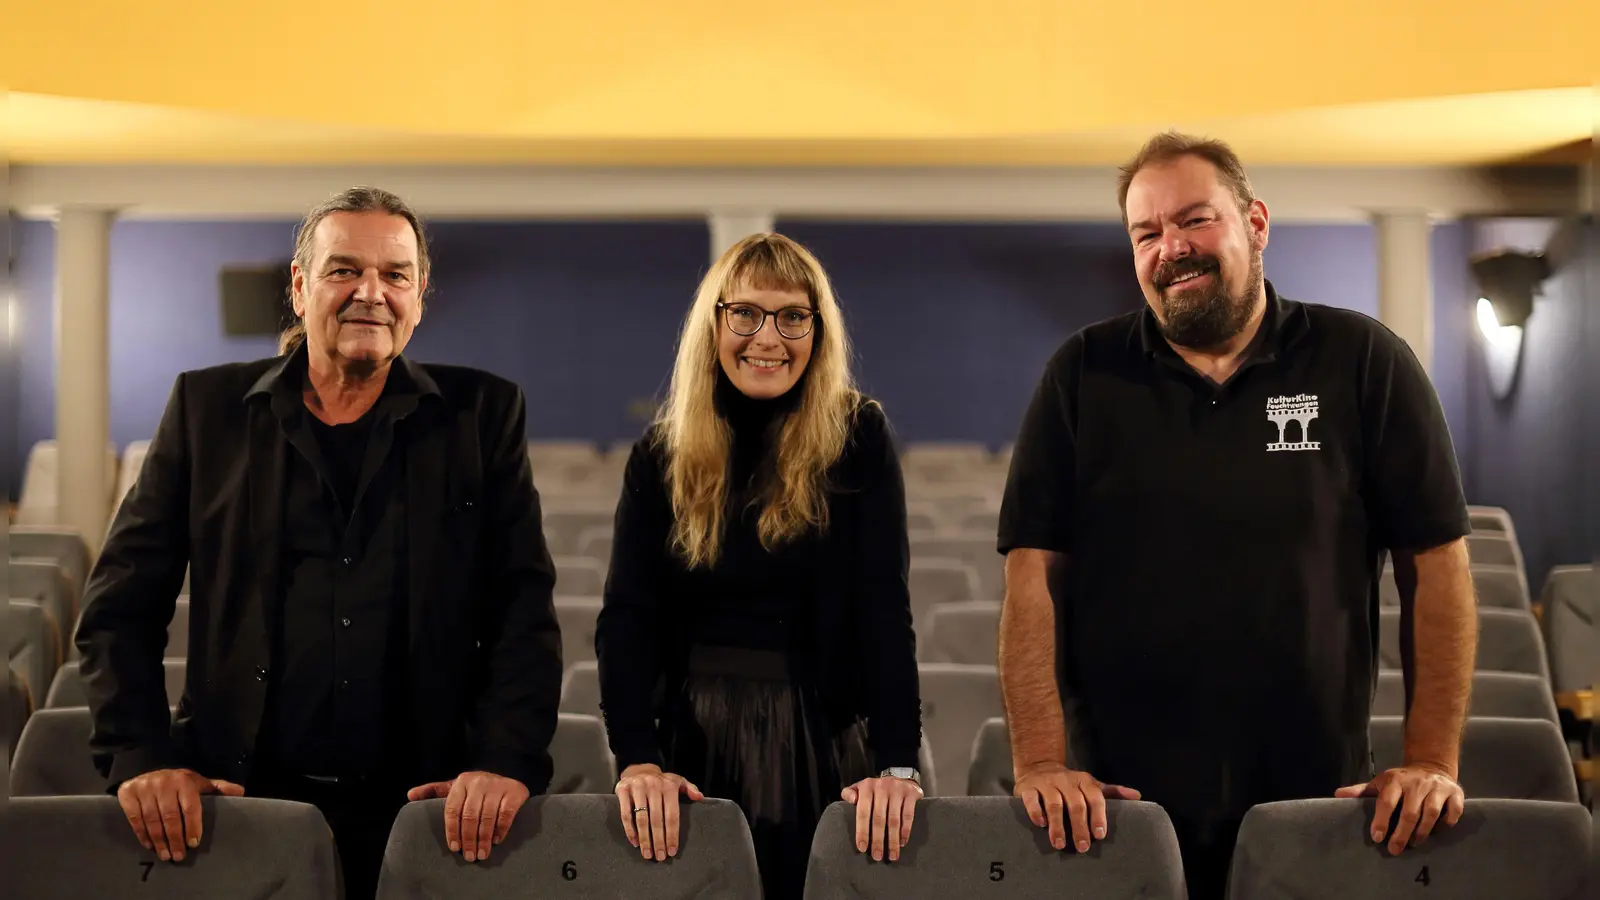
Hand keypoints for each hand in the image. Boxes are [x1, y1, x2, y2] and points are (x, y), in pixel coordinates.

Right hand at [116, 768, 244, 862]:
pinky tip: (149, 845)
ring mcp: (144, 787)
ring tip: (165, 855)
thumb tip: (241, 792)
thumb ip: (217, 788)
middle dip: (175, 838)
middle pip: (170, 816)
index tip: (194, 843)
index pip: (190, 807)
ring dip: (159, 840)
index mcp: (184, 780)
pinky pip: (134, 818)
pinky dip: (142, 834)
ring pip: (152, 819)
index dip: (192, 826)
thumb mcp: (198, 783)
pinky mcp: (128, 793)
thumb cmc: (178, 783)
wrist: (146, 773)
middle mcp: (164, 782)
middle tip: (179, 856)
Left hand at [408, 771, 529, 861]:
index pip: (453, 810)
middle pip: (470, 816)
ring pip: (487, 817)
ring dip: (484, 839)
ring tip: (482, 854)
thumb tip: (410, 795)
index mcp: (461, 782)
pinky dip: (500, 830)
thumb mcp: (455, 786)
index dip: (452, 831)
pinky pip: (506, 815)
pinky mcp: (514, 792)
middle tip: (468, 856)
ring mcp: (497, 786)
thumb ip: (434, 791)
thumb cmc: (476, 787)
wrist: (508, 773)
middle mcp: (479, 782)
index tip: (454, 848)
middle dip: (468, 839)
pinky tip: (496, 841)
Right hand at [614, 764, 703, 861]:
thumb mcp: (677, 781)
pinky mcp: (623, 790)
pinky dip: (630, 830)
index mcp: (669, 786)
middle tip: (660, 857)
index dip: (672, 835)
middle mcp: (653, 786)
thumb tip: (700, 797)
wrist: (639, 768)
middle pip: (657, 820)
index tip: (672, 851)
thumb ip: (690, 789)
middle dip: (659, 841)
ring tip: (647, 854)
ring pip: (641, 819)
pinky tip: (634, 842)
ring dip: (644, 839)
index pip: (672, 816)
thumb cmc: (661, 781)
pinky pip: (625, 814)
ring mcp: (637, 787)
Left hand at [842, 776, 921, 861]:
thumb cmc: (876, 790)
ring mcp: (897, 789)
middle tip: (877, 857)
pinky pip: (908, 815)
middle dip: (878, 840)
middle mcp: (882, 787)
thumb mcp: (860, 788)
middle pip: (879, 819)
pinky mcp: (911, 793)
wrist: (901, 776)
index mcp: (867, 787)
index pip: (863, 812)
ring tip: (892, 855)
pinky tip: (903, 842)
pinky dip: (905, 831)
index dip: (862, 832)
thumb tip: (851, 801)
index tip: (862, 848)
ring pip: (894, 820)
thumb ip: (849, 793)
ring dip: (893, 840)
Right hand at [1013, 762, 1140, 852]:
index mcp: (1083, 780)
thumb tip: (1138, 796)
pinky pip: (1031, 799)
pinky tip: (1041, 825)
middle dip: (1079, 826)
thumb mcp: (1091, 785)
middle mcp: (1065, 780)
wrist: (1038, 767)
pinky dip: (1036, 812)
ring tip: (1060, 844)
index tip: (1100, 835)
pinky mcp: (1028, 788)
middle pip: (1075, 804)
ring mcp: (1046, 783)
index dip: (1098, 816)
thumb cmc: (1069, 784)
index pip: (1094, 797)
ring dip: (1058, 825)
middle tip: (1082, 847)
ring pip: (1054, 803)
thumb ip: (1112, 792)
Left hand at [1336, 764, 1464, 853]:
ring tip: (1414, 843)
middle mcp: (1416, 783)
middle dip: (1402, 833)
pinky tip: (1440, 831)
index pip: (1386, 801)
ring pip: (1431, 812)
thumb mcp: (1380, 783)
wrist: (1431, 766)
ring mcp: (1437, 787)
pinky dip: (1448, 821)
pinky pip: (1454, 810)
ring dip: (1422, 831)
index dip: (1381, 820)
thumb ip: (1361, 791)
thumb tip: (1337, 795)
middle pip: (1409, 812)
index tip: (1377, 838)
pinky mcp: (1455, 792)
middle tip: (1395, 850)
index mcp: (1395, 781)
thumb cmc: (1401, 781)